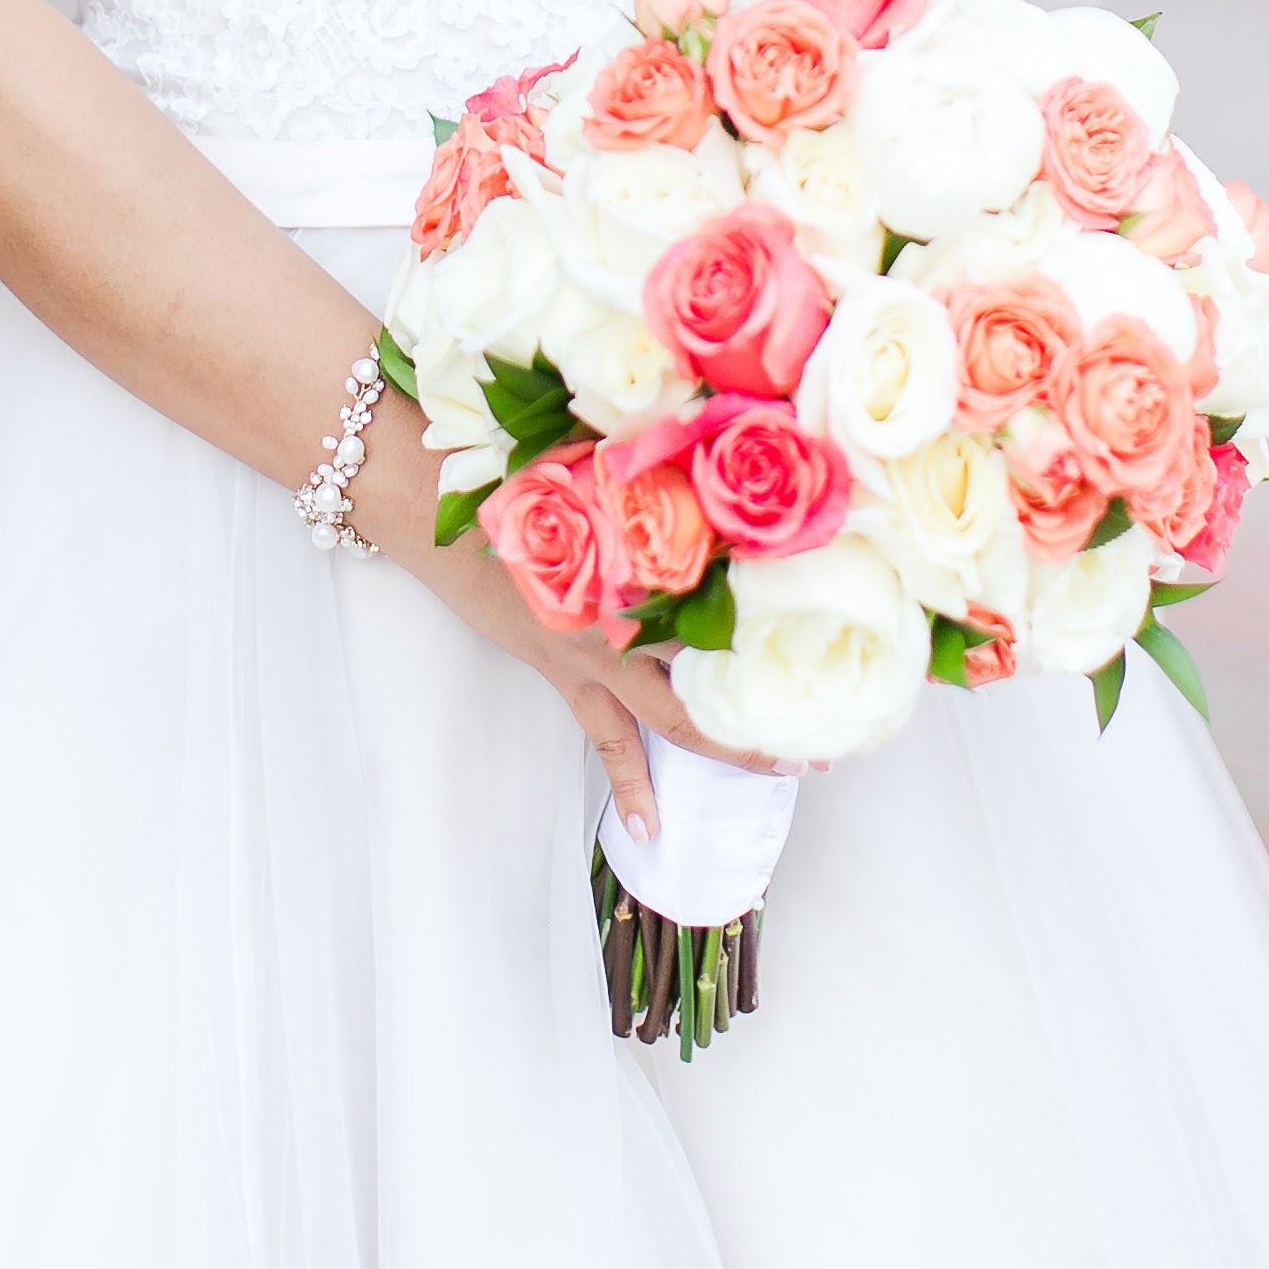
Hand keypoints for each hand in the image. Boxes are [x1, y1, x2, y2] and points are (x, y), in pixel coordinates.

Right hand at [351, 420, 799, 835]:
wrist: (429, 508)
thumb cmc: (508, 470)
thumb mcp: (592, 460)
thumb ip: (660, 464)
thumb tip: (723, 443)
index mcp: (639, 566)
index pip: (728, 603)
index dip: (783, 627)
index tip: (838, 642)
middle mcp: (625, 621)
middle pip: (713, 677)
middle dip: (771, 709)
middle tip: (830, 737)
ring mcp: (592, 655)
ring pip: (670, 718)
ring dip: (725, 747)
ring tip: (780, 775)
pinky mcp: (562, 672)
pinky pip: (606, 738)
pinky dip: (630, 780)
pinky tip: (651, 826)